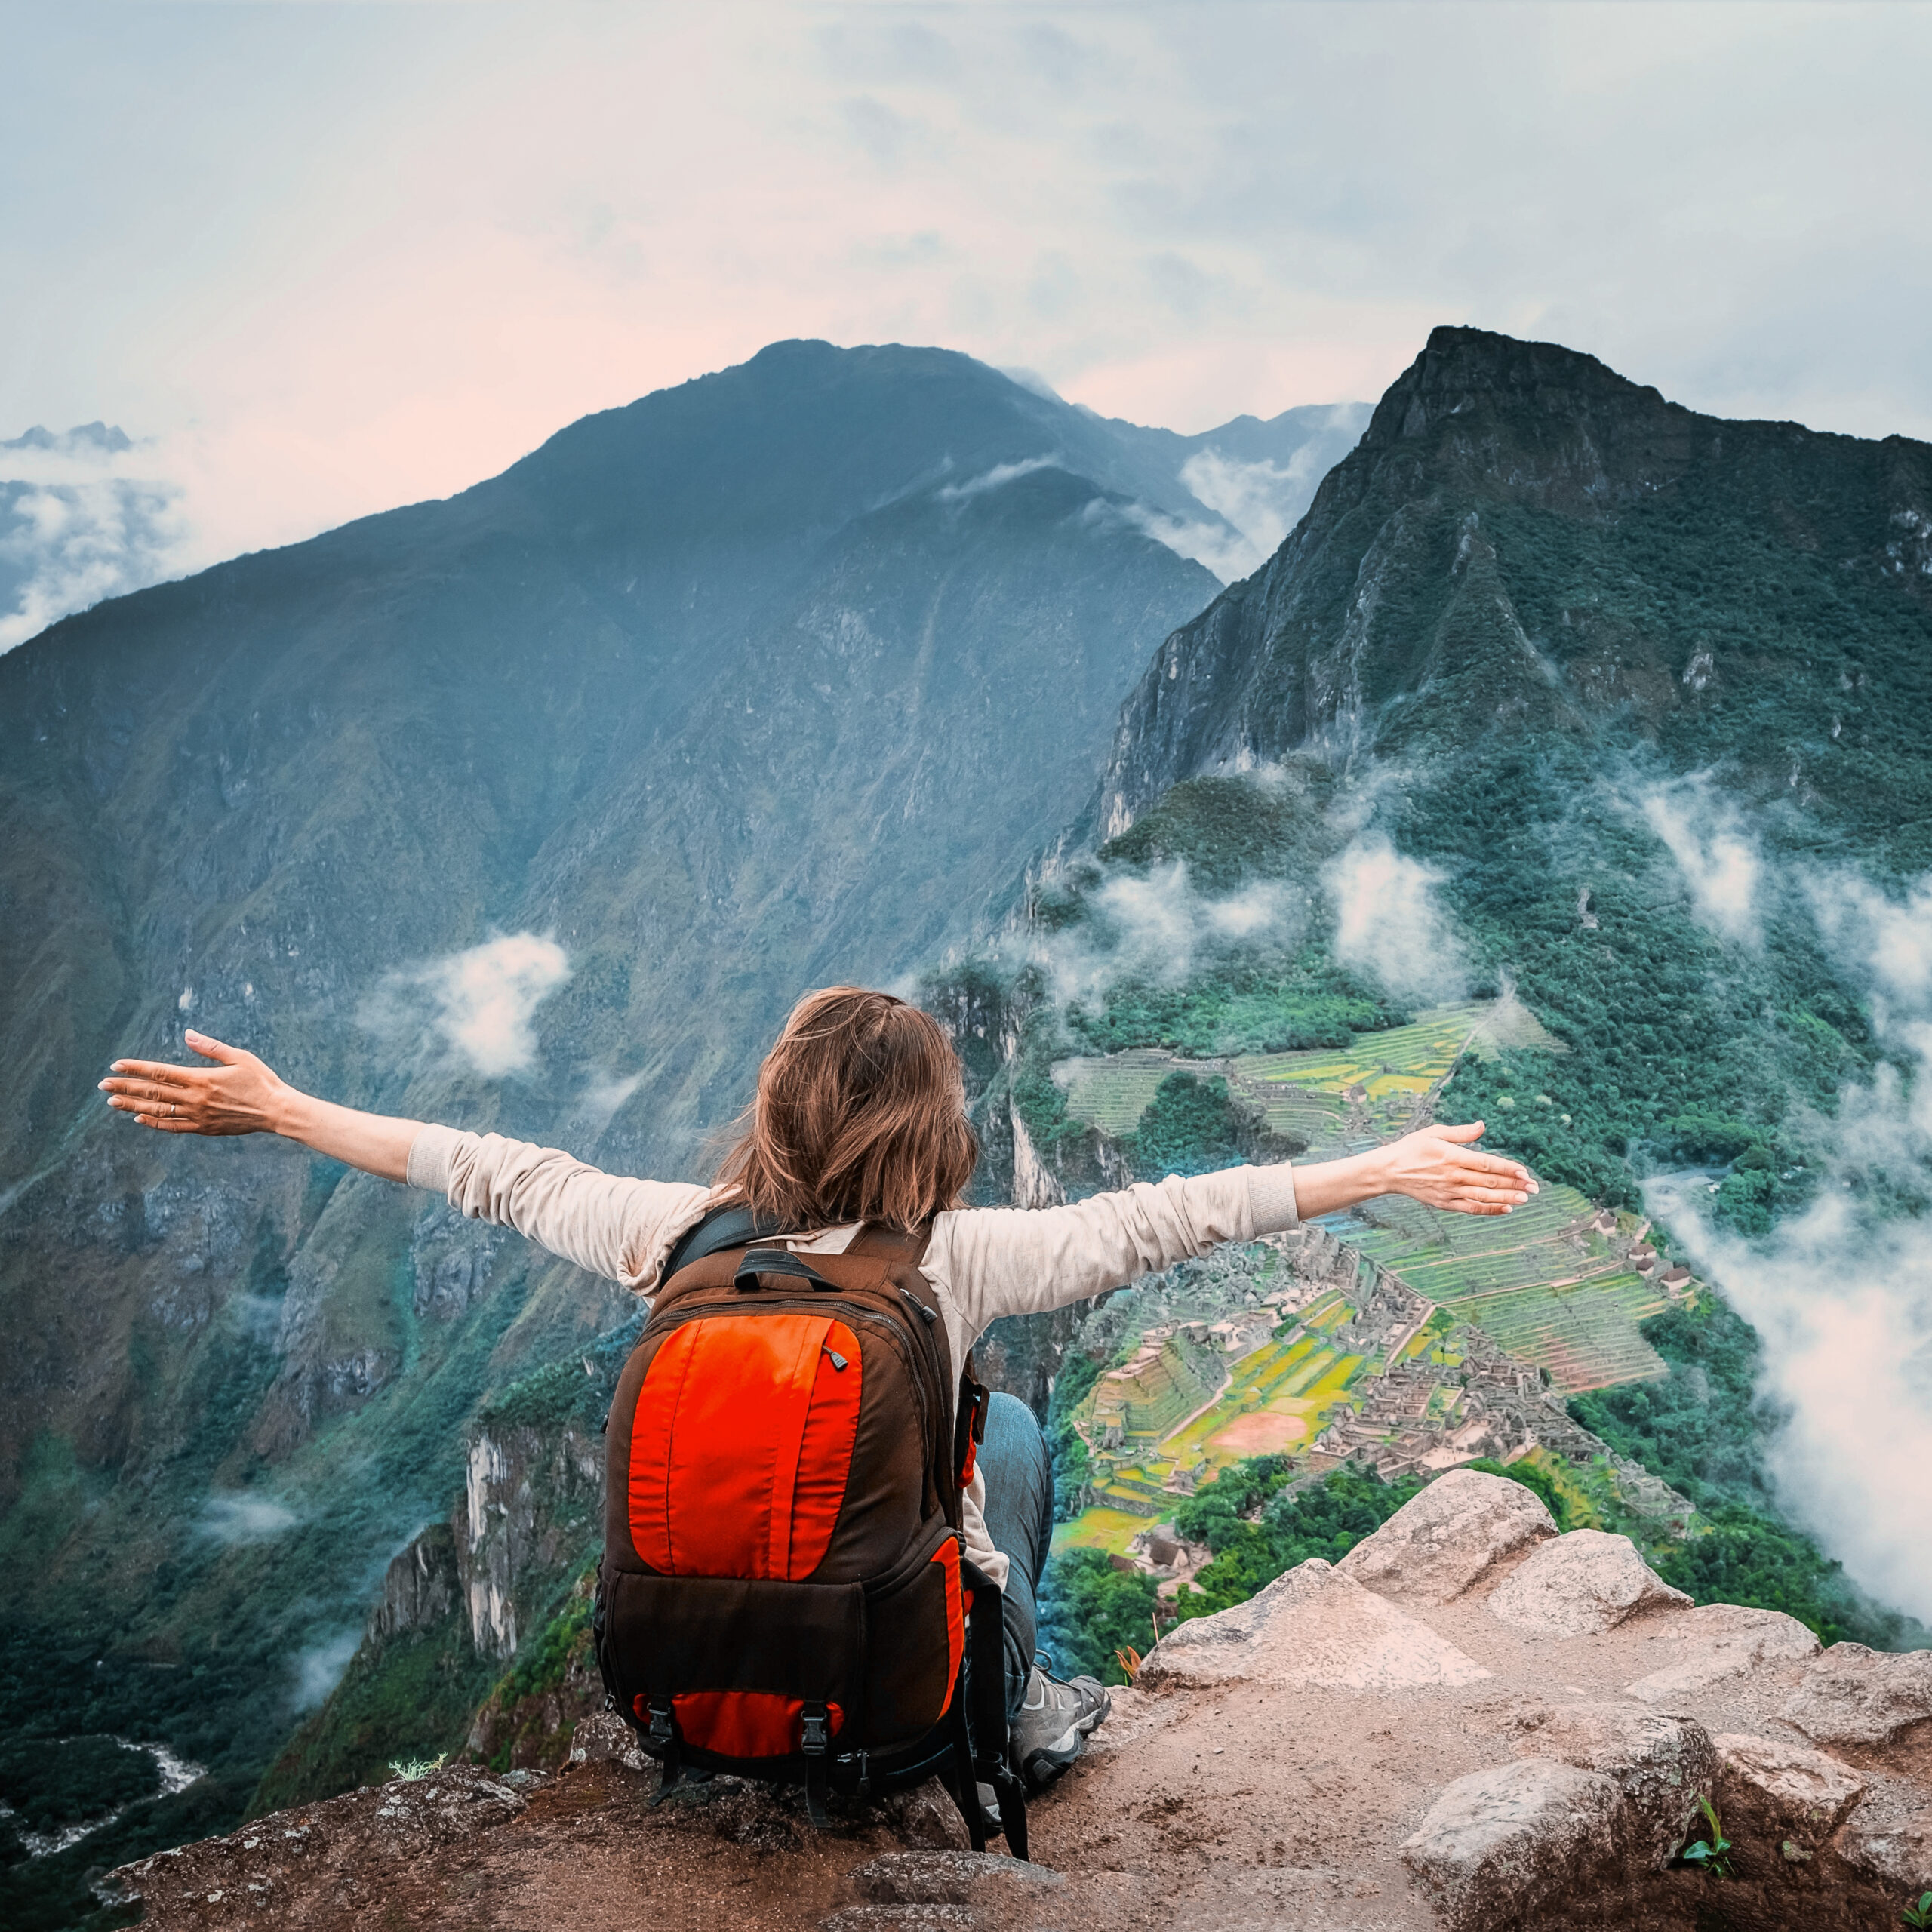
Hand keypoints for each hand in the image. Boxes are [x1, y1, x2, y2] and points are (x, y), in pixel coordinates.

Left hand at [100, 1031, 288, 1136]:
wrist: (277, 1111)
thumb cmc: (261, 1081)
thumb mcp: (240, 1057)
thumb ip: (211, 1047)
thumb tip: (187, 1034)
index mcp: (202, 1078)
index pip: (160, 1072)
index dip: (136, 1068)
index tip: (116, 1065)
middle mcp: (195, 1099)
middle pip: (152, 1092)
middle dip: (125, 1088)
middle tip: (103, 1086)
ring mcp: (198, 1116)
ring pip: (157, 1111)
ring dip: (133, 1106)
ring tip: (113, 1103)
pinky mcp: (204, 1128)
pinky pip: (172, 1127)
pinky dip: (154, 1123)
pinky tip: (139, 1119)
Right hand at [1376, 1121, 1536, 1215]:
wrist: (1389, 1170)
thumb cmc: (1412, 1148)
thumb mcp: (1434, 1132)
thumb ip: (1461, 1133)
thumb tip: (1483, 1126)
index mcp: (1451, 1156)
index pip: (1486, 1163)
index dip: (1507, 1168)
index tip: (1525, 1171)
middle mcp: (1452, 1176)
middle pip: (1489, 1181)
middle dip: (1514, 1184)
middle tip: (1534, 1187)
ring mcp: (1449, 1192)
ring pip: (1483, 1197)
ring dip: (1506, 1199)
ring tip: (1525, 1199)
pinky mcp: (1444, 1203)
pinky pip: (1471, 1208)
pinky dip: (1489, 1209)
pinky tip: (1505, 1209)